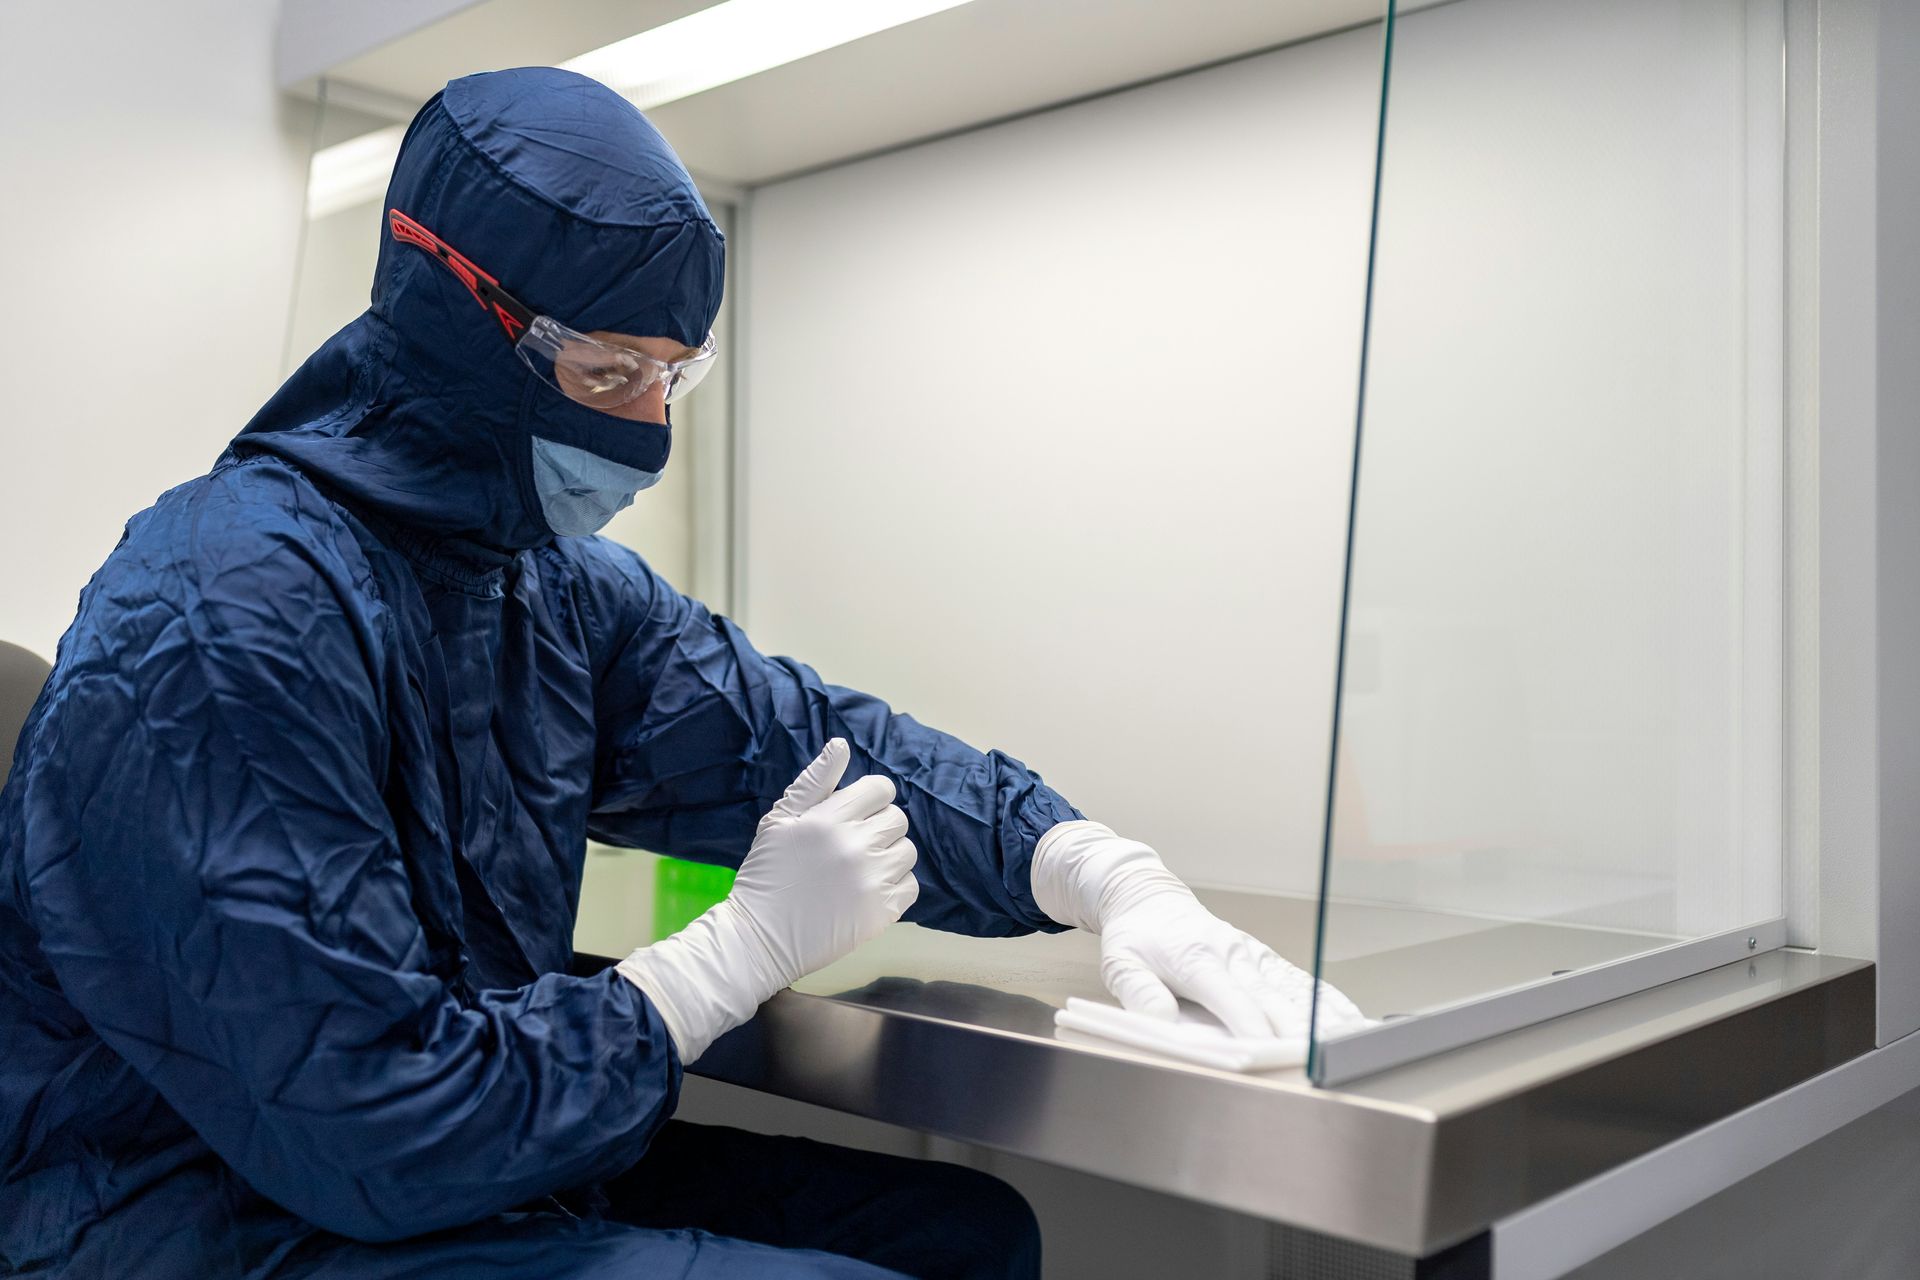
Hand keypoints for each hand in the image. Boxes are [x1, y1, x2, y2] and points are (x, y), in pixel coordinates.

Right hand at [730, 737, 919, 983]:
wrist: (760, 938)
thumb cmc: (767, 874)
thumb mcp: (779, 820)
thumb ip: (814, 781)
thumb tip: (841, 744)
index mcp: (831, 819)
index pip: (881, 790)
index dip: (870, 799)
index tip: (855, 814)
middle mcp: (856, 846)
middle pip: (897, 819)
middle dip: (878, 827)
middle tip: (852, 845)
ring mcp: (872, 881)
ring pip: (907, 851)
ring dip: (888, 855)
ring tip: (860, 869)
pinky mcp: (882, 913)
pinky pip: (910, 885)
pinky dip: (895, 886)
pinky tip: (868, 890)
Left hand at [1030, 821, 1366, 1038]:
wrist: (1150, 900)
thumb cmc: (1137, 937)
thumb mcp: (1119, 963)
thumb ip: (1139, 993)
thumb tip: (1162, 1024)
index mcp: (1198, 958)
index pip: (1231, 997)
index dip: (1251, 1026)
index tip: (1268, 1052)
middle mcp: (1233, 955)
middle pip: (1272, 998)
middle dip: (1297, 1030)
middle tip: (1321, 1060)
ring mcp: (1252, 955)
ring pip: (1293, 989)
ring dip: (1322, 1016)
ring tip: (1352, 1042)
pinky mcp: (1263, 958)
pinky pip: (1298, 980)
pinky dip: (1325, 1000)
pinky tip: (1349, 1018)